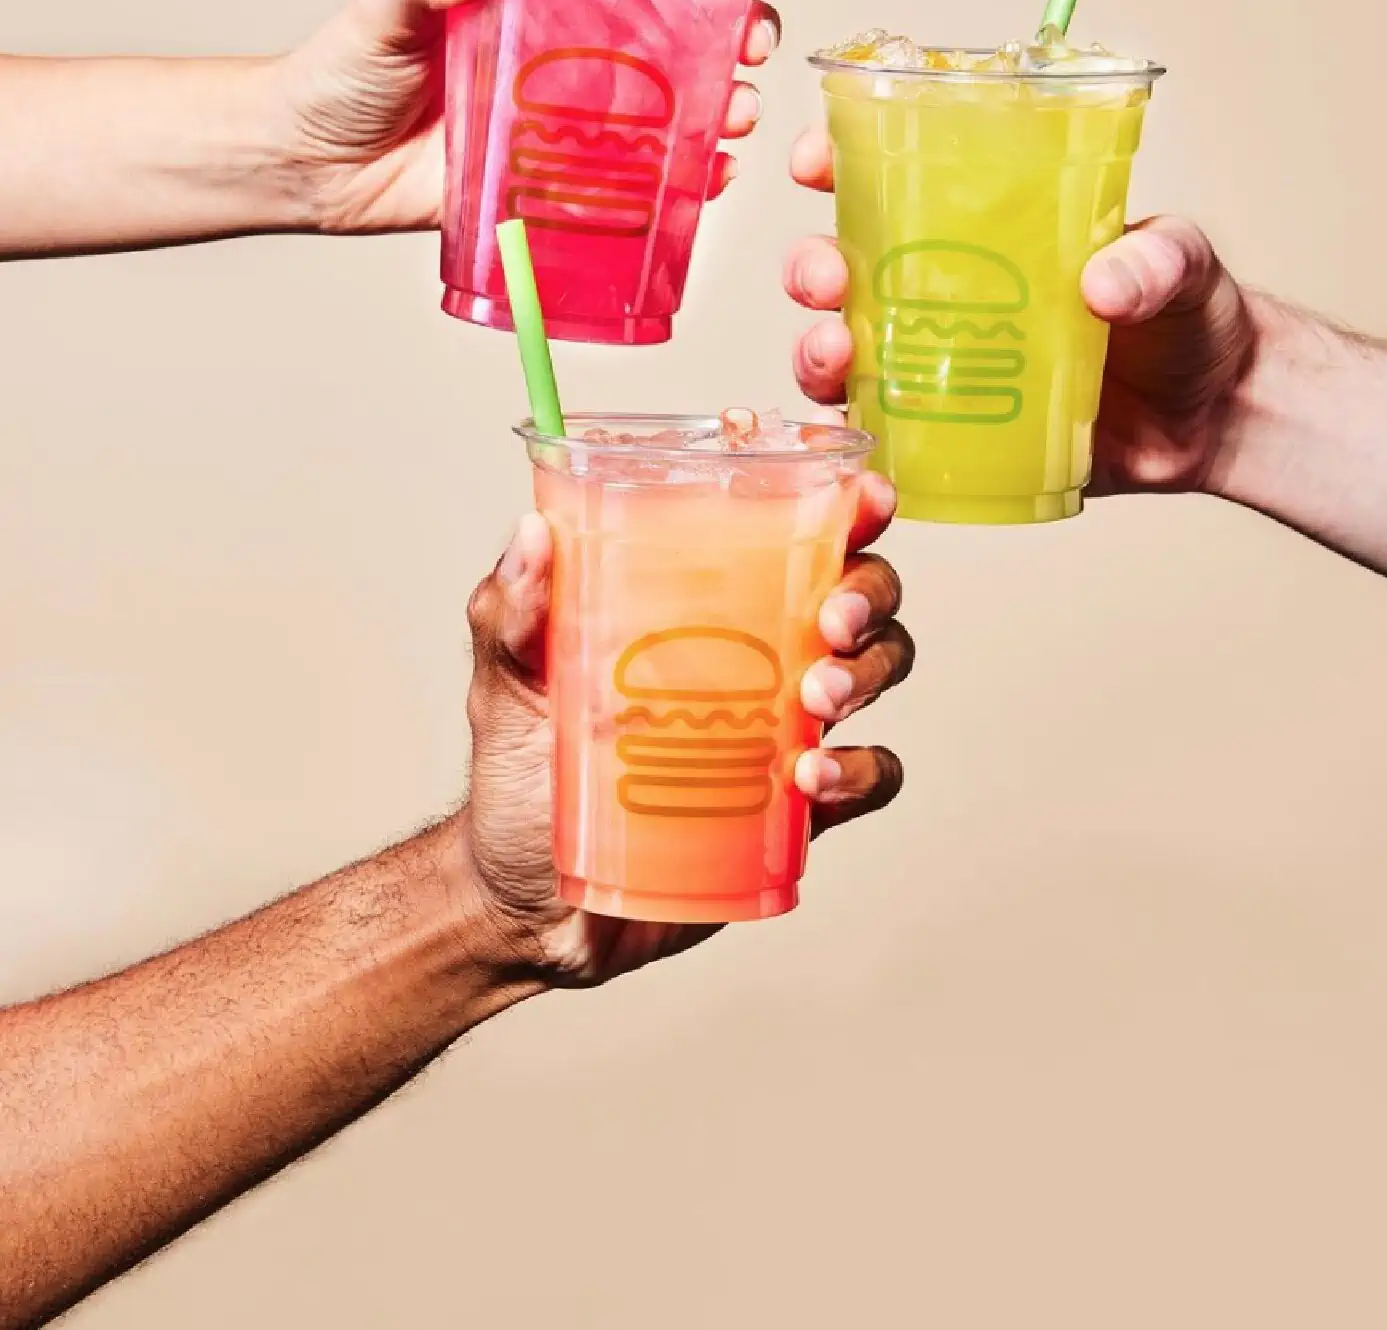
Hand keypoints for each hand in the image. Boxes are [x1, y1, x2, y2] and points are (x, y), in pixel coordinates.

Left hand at [273, 0, 781, 234]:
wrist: (304, 165)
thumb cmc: (339, 72)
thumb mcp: (382, 10)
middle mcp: (562, 57)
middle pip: (667, 44)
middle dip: (725, 48)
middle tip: (746, 55)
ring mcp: (562, 124)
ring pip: (661, 115)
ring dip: (715, 116)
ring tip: (735, 120)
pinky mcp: (550, 186)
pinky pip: (625, 188)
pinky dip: (674, 186)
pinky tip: (707, 181)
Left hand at [452, 474, 912, 987]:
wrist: (528, 901)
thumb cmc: (520, 771)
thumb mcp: (505, 676)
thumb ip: (512, 608)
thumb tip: (532, 533)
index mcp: (704, 595)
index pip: (790, 524)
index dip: (841, 498)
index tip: (856, 490)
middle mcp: (760, 648)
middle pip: (859, 589)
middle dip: (868, 589)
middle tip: (832, 618)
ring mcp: (784, 726)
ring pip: (878, 668)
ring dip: (869, 672)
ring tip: (818, 698)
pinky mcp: (796, 808)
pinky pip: (867, 777)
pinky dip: (860, 770)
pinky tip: (813, 777)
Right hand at [784, 123, 1255, 496]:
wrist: (1220, 416)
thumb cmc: (1191, 316)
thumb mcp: (1183, 262)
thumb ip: (1156, 259)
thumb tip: (1102, 282)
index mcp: (980, 227)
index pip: (886, 182)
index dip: (833, 164)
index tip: (814, 159)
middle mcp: (942, 293)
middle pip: (840, 272)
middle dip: (810, 268)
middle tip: (828, 277)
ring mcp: (943, 367)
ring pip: (845, 356)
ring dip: (817, 353)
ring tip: (838, 354)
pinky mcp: (956, 436)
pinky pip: (887, 439)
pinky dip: (857, 441)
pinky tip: (859, 441)